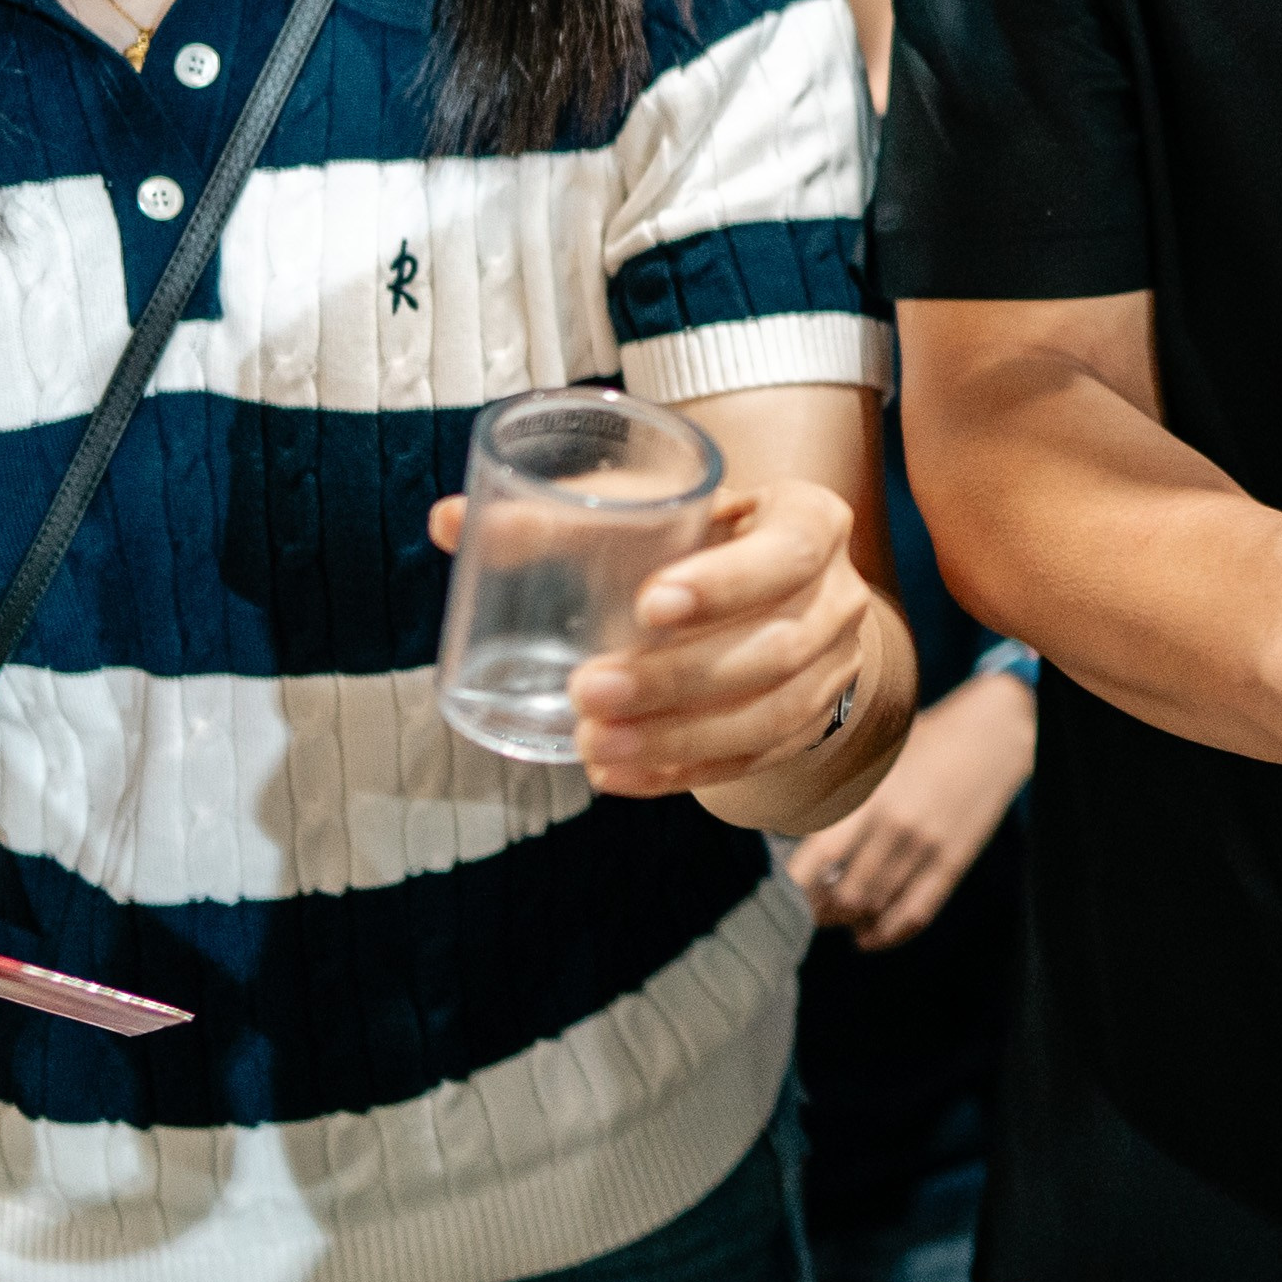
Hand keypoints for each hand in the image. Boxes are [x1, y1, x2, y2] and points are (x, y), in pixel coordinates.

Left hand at [430, 480, 871, 794]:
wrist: (782, 591)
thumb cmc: (697, 535)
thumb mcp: (651, 507)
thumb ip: (560, 515)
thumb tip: (447, 523)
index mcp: (810, 523)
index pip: (787, 553)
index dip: (726, 583)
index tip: (649, 605)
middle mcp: (834, 601)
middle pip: (771, 651)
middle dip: (677, 679)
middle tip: (588, 690)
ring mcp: (828, 674)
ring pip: (764, 720)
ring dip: (675, 739)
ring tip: (591, 744)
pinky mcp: (804, 730)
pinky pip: (746, 764)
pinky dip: (677, 774)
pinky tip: (614, 775)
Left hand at [788, 670, 1033, 949]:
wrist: (994, 732)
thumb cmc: (925, 737)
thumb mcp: (873, 750)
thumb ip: (835, 782)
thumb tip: (790, 817)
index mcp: (867, 795)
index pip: (818, 858)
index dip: (795, 888)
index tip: (781, 897)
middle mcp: (894, 825)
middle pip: (845, 894)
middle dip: (821, 911)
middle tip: (808, 910)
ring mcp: (926, 847)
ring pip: (877, 908)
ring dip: (850, 923)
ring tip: (836, 920)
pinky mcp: (954, 862)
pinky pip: (917, 913)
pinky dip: (889, 934)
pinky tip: (869, 937)